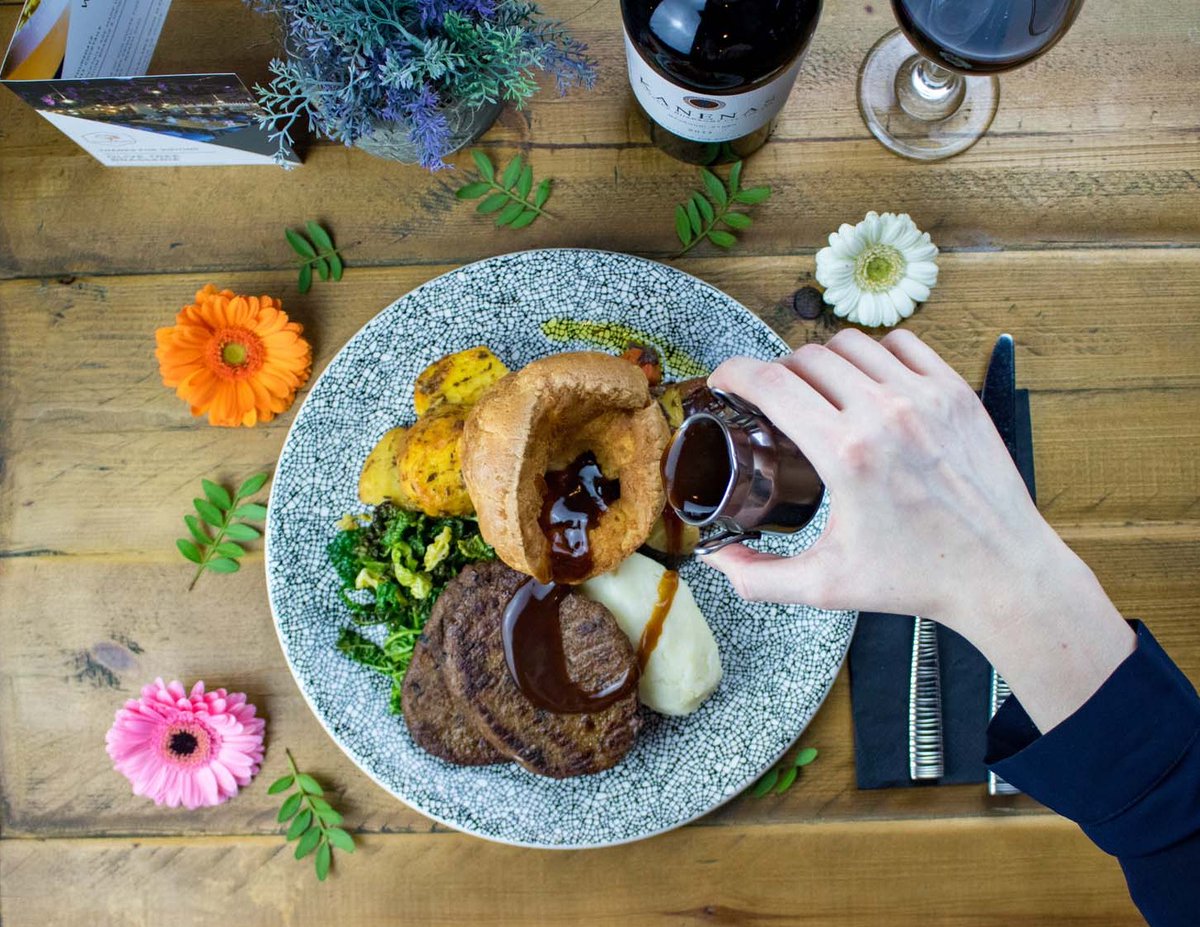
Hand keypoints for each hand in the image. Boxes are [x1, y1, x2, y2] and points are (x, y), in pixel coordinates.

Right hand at [703, 329, 1133, 729]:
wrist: (1001, 574)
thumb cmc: (917, 579)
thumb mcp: (825, 586)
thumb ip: (757, 576)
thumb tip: (714, 557)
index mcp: (845, 453)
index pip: (770, 382)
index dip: (733, 372)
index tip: (723, 382)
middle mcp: (884, 413)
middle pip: (805, 358)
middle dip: (777, 375)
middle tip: (773, 403)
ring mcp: (925, 396)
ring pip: (851, 344)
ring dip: (823, 361)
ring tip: (820, 391)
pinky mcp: (955, 392)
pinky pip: (902, 344)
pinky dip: (875, 354)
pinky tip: (868, 382)